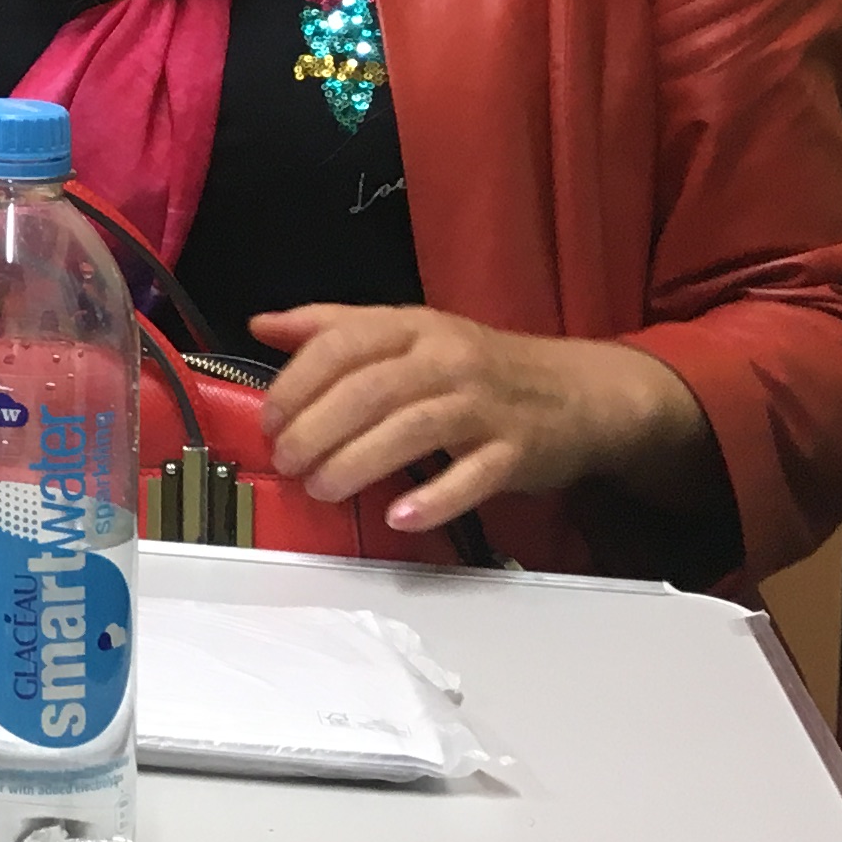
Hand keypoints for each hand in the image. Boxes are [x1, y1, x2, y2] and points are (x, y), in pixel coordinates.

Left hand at [253, 305, 716, 531]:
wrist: (581, 391)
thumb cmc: (478, 366)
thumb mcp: (410, 332)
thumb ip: (334, 327)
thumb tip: (261, 324)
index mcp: (414, 326)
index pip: (342, 343)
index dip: (296, 383)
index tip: (269, 420)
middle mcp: (448, 359)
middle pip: (370, 390)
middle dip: (317, 428)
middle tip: (287, 460)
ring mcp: (485, 406)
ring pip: (412, 430)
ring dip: (357, 461)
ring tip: (321, 488)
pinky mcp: (518, 451)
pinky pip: (473, 476)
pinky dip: (434, 499)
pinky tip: (399, 517)